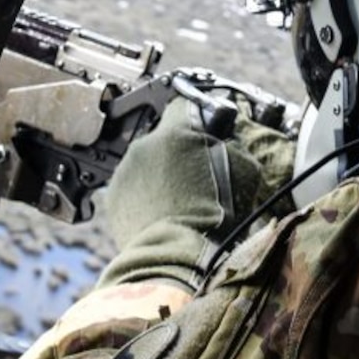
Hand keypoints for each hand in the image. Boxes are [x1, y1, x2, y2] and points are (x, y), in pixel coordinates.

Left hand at [98, 96, 294, 290]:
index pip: (185, 105)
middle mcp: (144, 144)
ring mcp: (125, 171)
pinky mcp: (113, 197)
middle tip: (197, 172)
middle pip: (164, 136)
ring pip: (146, 162)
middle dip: (179, 150)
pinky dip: (145, 194)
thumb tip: (228, 138)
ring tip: (180, 197)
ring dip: (160, 173)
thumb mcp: (244, 170)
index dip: (197, 117)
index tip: (203, 128)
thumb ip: (234, 144)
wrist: (180, 253)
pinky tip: (162, 210)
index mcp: (176, 132)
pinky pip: (133, 186)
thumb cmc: (216, 215)